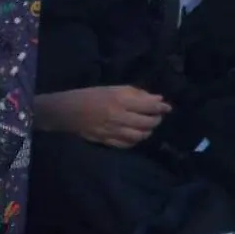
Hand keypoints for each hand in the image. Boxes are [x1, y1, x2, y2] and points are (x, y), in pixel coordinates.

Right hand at [38, 86, 168, 148]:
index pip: (149, 106)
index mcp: (121, 101)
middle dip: (156, 119)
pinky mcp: (107, 141)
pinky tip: (136, 134)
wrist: (67, 112)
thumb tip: (158, 99)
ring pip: (140, 136)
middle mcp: (119, 117)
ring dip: (148, 131)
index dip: (161, 107)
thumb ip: (137, 93)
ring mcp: (113, 131)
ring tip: (148, 125)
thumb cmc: (91, 96)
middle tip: (158, 116)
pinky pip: (128, 144)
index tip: (167, 107)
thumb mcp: (114, 89)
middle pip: (147, 123)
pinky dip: (136, 140)